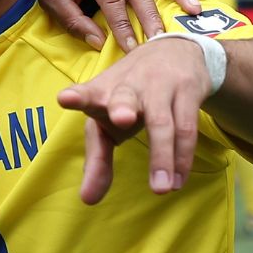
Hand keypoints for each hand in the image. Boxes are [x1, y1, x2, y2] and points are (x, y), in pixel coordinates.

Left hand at [57, 35, 211, 203]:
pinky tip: (177, 182)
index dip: (77, 96)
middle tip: (121, 120)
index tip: (65, 98)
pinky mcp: (187, 91)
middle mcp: (129, 86)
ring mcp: (160, 86)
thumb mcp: (107, 121)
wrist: (175, 52)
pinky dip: (182, 158)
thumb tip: (88, 200)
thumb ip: (97, 160)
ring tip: (160, 189)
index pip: (87, 93)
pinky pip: (187, 128)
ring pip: (163, 121)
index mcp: (102, 92)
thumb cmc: (128, 95)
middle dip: (122, 108)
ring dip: (162, 155)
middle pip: (125, 98)